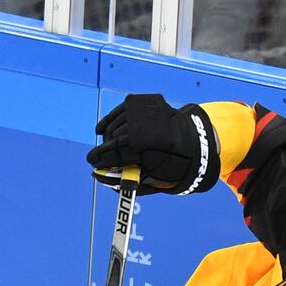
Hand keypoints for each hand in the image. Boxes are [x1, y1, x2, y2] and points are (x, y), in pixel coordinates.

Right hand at [85, 94, 219, 195]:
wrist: (192, 143)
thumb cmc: (171, 167)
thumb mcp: (151, 181)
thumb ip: (124, 181)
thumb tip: (98, 176)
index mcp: (144, 149)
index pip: (113, 153)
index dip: (100, 159)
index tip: (93, 163)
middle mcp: (142, 127)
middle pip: (112, 138)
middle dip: (103, 150)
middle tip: (98, 159)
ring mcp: (143, 113)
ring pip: (115, 125)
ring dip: (108, 138)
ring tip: (108, 148)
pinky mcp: (143, 103)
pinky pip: (120, 112)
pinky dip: (110, 121)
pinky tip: (103, 130)